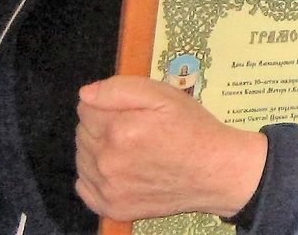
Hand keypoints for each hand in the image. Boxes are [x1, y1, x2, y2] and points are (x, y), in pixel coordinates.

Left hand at [75, 76, 266, 221]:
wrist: (216, 172)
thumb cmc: (193, 128)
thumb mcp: (166, 95)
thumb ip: (122, 89)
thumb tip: (86, 94)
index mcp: (119, 130)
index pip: (86, 107)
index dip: (108, 103)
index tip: (130, 109)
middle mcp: (108, 161)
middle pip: (82, 132)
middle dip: (102, 124)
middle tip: (135, 127)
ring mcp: (108, 188)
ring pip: (82, 158)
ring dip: (97, 149)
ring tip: (130, 147)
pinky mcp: (112, 208)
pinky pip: (84, 187)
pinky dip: (95, 175)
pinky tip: (120, 168)